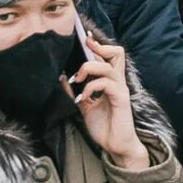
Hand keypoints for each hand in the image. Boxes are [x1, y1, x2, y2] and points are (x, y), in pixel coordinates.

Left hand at [66, 40, 149, 169]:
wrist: (116, 146)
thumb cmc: (104, 126)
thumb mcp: (84, 107)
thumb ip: (75, 92)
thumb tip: (61, 77)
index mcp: (110, 82)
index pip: (108, 56)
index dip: (98, 44)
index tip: (85, 36)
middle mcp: (117, 82)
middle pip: (117, 53)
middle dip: (100, 48)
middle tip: (85, 51)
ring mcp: (120, 90)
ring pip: (109, 66)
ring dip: (90, 68)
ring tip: (79, 79)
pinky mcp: (121, 99)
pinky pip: (107, 84)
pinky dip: (91, 87)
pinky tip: (83, 97)